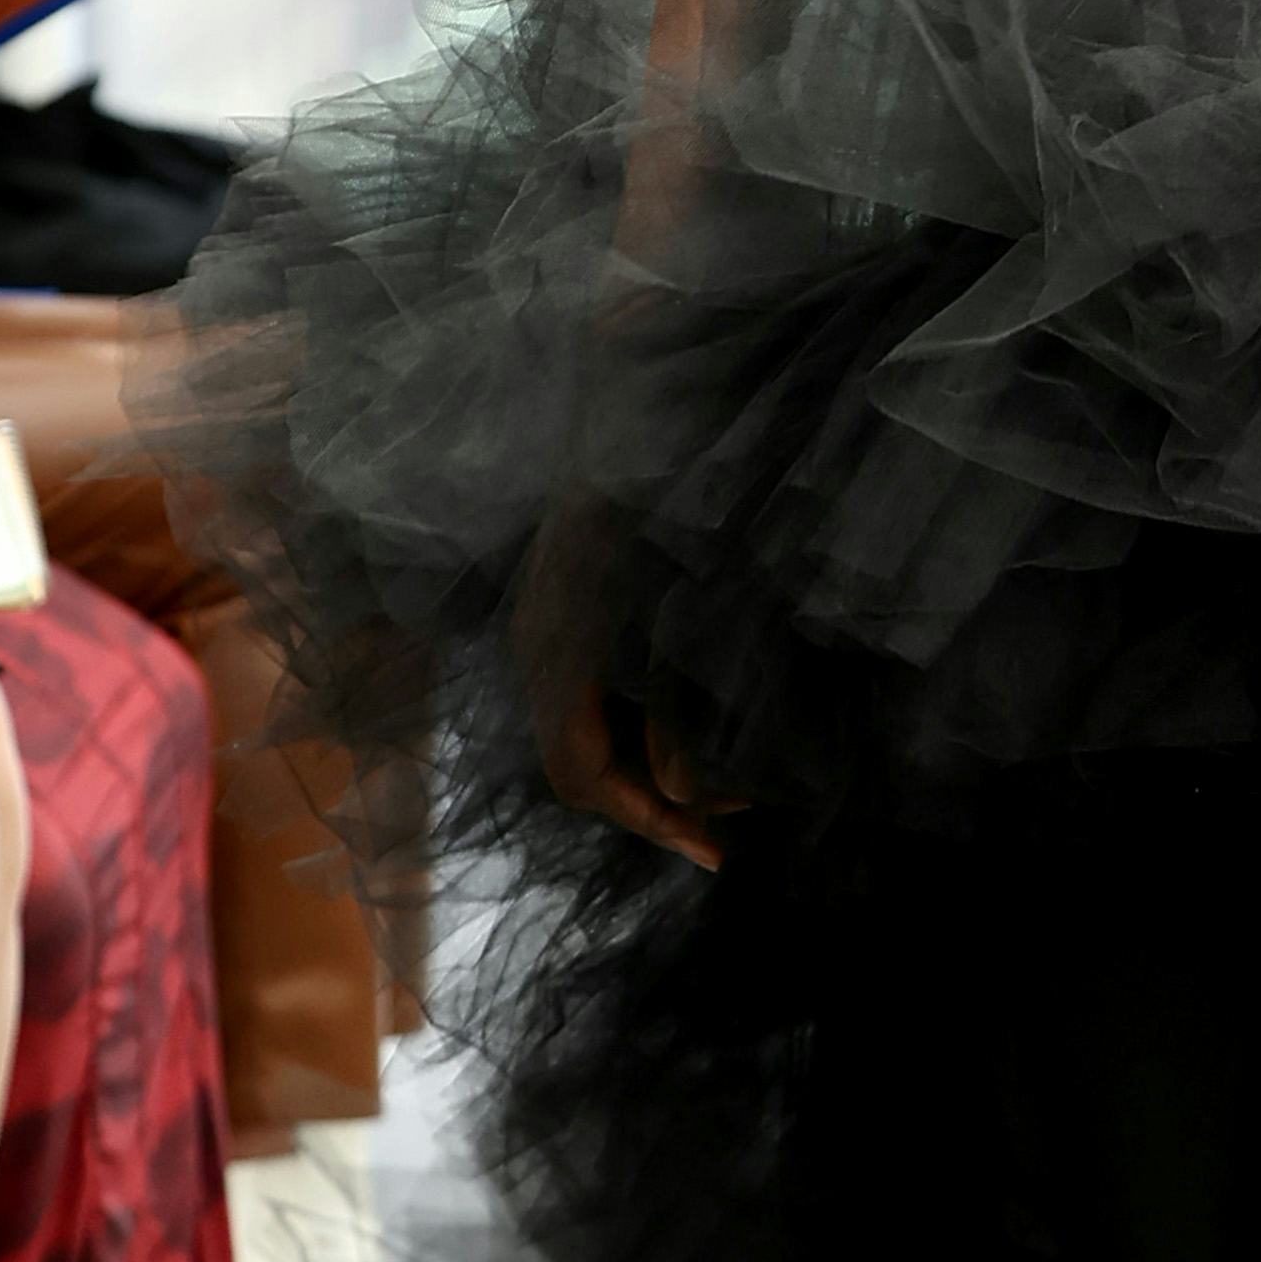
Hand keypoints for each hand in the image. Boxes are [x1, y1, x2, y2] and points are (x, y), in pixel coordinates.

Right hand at [518, 499, 724, 862]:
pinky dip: (634, 731)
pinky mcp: (558, 615)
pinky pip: (584, 702)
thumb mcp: (692, 615)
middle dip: (651, 803)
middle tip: (725, 827)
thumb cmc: (679, 503)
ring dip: (645, 769)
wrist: (647, 410)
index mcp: (559, 651)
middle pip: (575, 764)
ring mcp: (540, 630)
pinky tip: (685, 736)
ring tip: (721, 791)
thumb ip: (681, 711)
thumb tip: (683, 796)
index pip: (582, 772)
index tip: (713, 851)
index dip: (648, 819)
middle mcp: (535, 648)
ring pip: (578, 737)